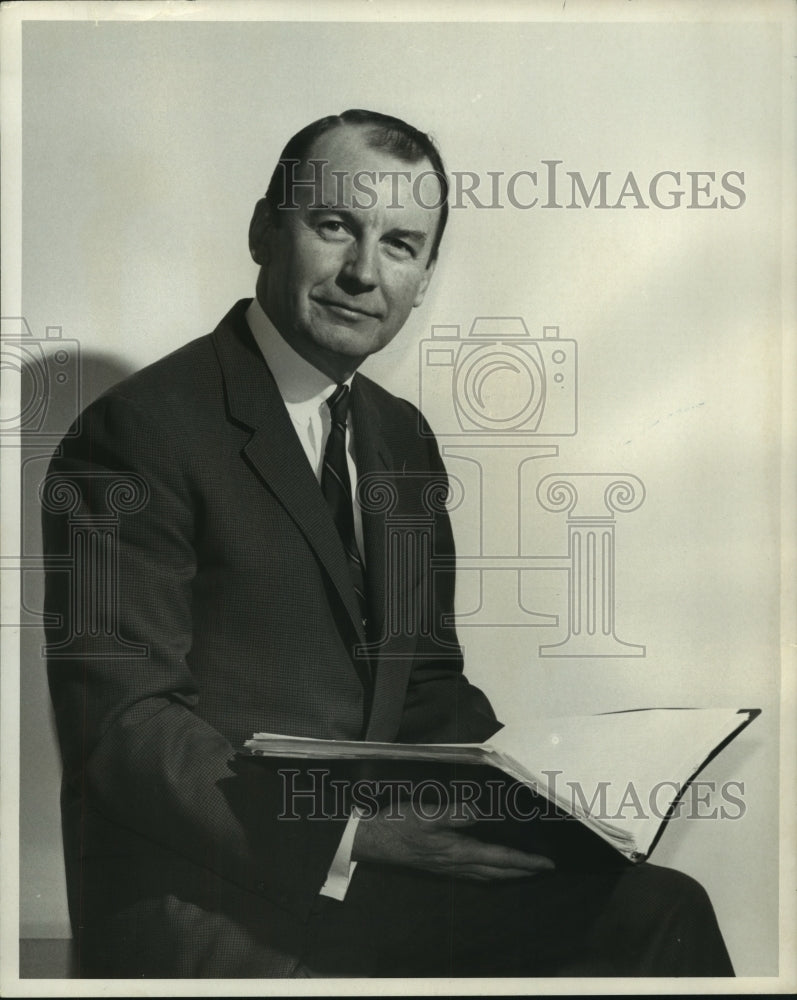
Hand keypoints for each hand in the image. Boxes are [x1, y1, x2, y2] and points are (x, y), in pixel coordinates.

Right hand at [351, 800, 554, 880]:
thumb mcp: (427, 814)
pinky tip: (489, 870)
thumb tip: (482, 812)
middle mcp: (457, 863)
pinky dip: (490, 874)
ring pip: (487, 875)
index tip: (547, 863)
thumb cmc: (400, 824)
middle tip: (544, 869)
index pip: (501, 858)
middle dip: (523, 871)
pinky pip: (474, 875)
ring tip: (524, 871)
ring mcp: (448, 867)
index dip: (525, 861)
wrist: (373, 840)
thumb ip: (455, 813)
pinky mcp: (440, 866)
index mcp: (459, 850)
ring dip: (508, 874)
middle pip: (498, 871)